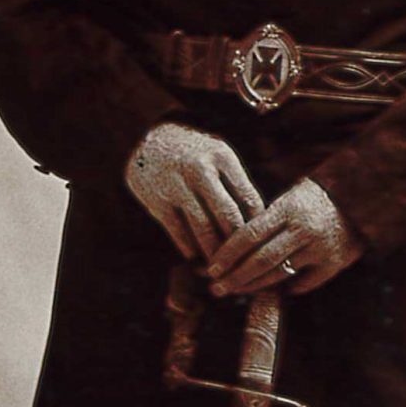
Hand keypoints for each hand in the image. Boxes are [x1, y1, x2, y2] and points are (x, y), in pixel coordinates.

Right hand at [123, 121, 261, 262]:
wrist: (145, 140)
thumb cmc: (193, 153)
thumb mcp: (218, 155)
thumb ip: (236, 184)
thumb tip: (257, 221)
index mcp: (221, 157)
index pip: (248, 198)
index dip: (256, 225)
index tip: (260, 241)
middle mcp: (200, 170)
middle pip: (228, 216)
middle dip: (237, 243)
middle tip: (244, 261)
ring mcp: (177, 187)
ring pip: (204, 229)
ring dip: (214, 252)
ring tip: (221, 265)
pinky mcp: (157, 202)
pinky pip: (179, 233)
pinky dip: (190, 249)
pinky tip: (197, 257)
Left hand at [205, 176, 362, 298]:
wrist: (361, 198)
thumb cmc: (316, 197)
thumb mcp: (290, 196)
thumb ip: (265, 218)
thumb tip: (229, 243)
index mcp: (288, 208)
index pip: (249, 234)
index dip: (227, 254)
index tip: (210, 267)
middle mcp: (302, 229)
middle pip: (260, 259)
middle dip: (235, 277)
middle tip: (216, 288)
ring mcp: (319, 248)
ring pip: (279, 274)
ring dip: (253, 286)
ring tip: (235, 291)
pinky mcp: (334, 264)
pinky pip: (304, 284)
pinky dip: (286, 288)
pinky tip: (273, 290)